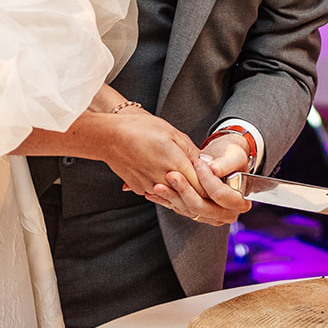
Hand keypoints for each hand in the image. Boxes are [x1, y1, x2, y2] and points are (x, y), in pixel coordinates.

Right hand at [101, 110, 218, 216]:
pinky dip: (168, 192)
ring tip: (193, 190)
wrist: (109, 136)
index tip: (219, 185)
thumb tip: (209, 164)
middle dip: (200, 195)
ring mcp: (150, 187)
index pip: (202, 187)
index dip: (212, 188)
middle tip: (211, 193)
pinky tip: (172, 185)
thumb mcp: (172, 133)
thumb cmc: (141, 129)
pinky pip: (159, 195)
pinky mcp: (139, 188)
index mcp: (176, 165)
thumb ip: (192, 151)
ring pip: (173, 198)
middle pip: (189, 197)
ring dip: (184, 195)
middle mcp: (164, 181)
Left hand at [156, 132, 252, 225]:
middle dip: (185, 192)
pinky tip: (154, 191)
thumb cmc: (232, 156)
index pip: (221, 196)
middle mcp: (225, 213)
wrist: (224, 159)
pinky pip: (179, 209)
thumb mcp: (233, 157)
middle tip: (172, 175)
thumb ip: (224, 165)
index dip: (209, 181)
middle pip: (202, 208)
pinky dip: (166, 200)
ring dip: (171, 197)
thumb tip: (212, 169)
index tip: (199, 164)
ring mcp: (208, 214)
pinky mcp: (194, 212)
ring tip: (158, 184)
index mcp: (239, 202)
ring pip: (187, 210)